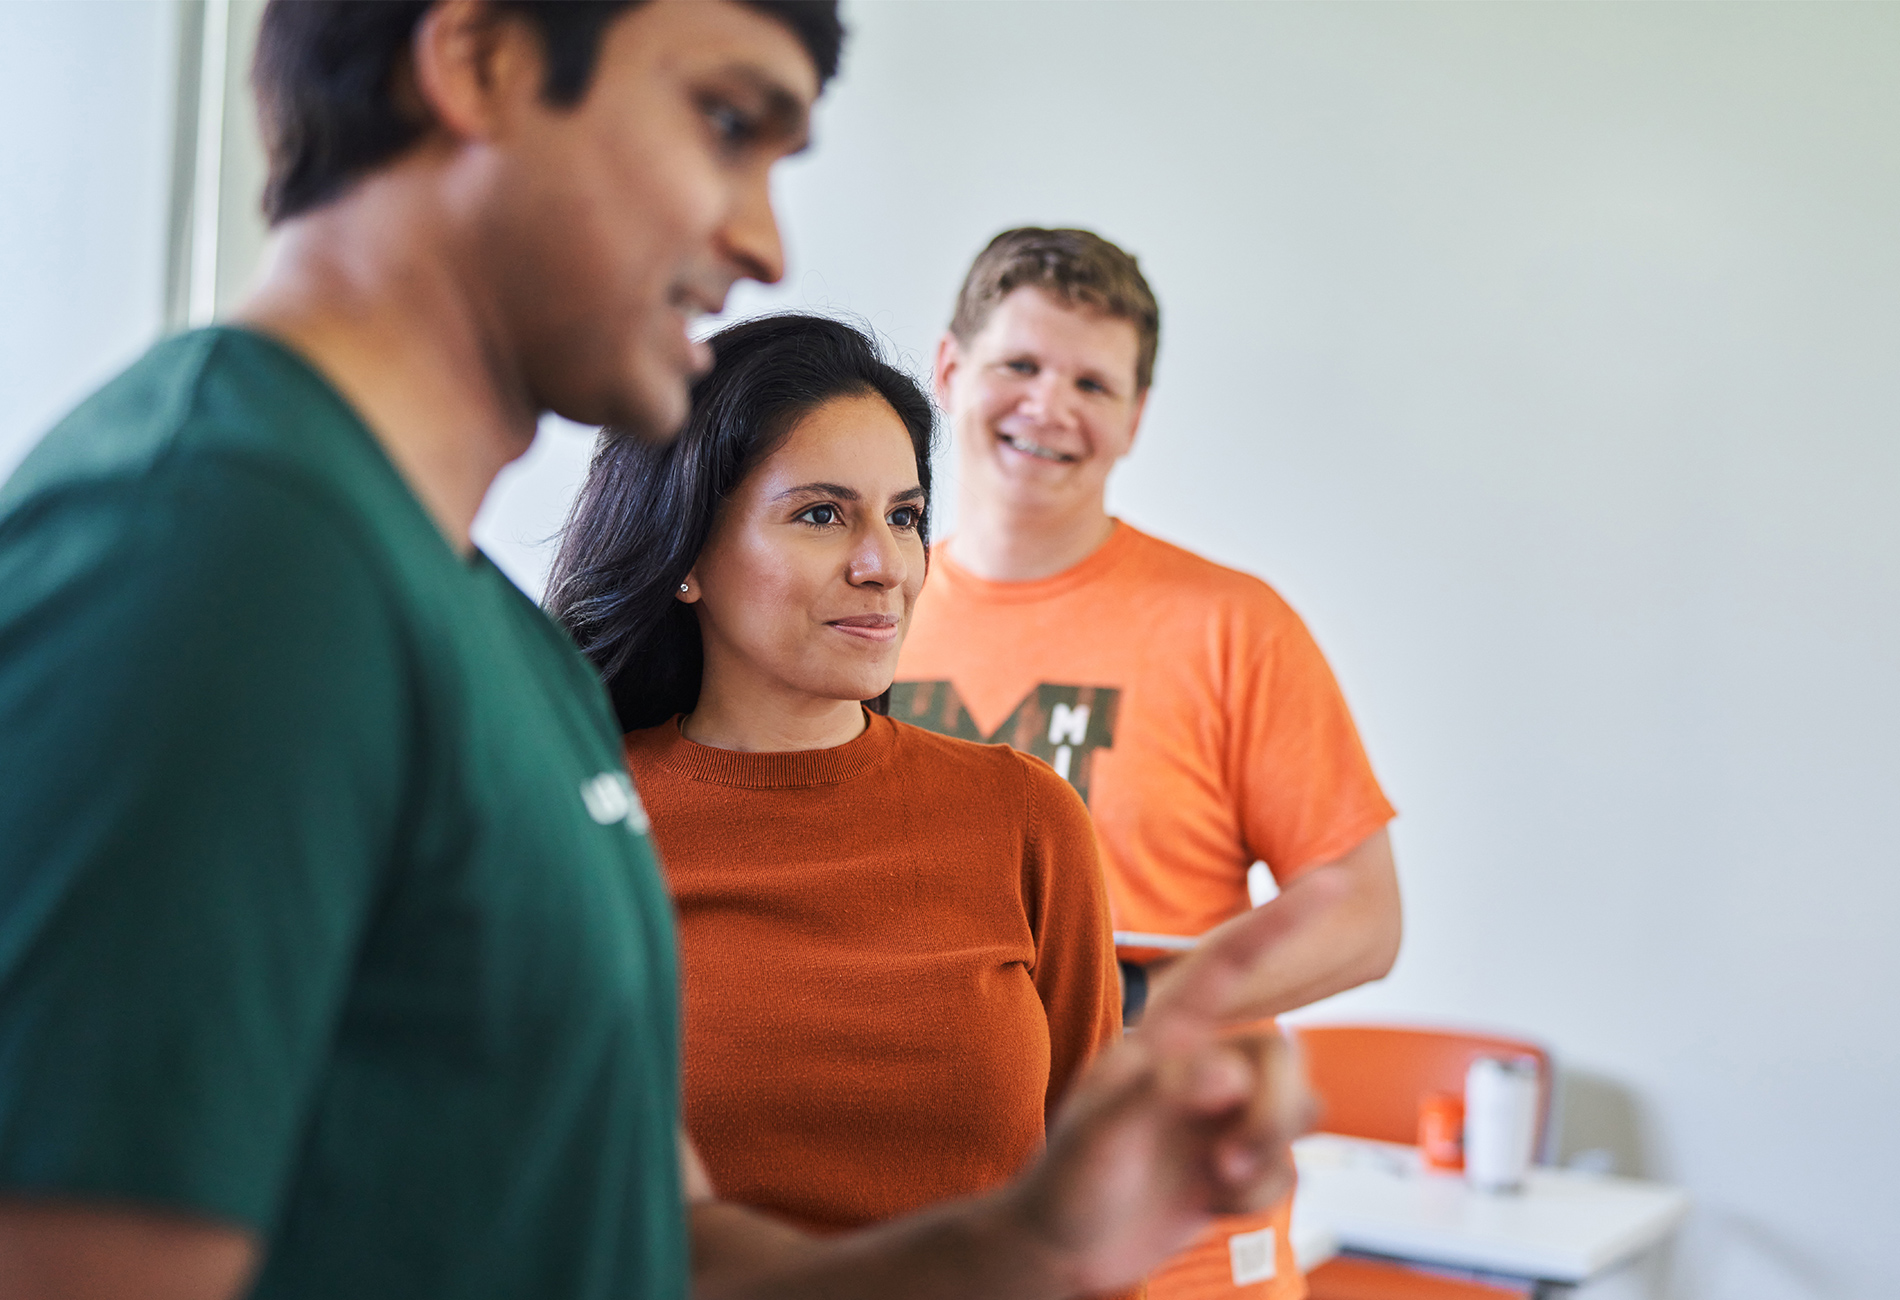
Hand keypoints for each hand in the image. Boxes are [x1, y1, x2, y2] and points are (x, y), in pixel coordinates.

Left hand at [999, 915, 1317, 1293]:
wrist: (1064, 1249)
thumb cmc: (1066, 1180)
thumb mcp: (1098, 1132)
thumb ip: (1158, 1094)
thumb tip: (1223, 1073)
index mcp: (1169, 1037)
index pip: (1230, 965)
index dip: (1280, 920)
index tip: (1332, 880)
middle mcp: (1205, 1066)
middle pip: (1286, 1058)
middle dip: (1273, 1114)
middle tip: (1229, 1160)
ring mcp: (1225, 1115)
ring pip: (1301, 1112)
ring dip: (1268, 1155)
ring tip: (1215, 1179)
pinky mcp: (1239, 1163)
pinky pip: (1290, 1169)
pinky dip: (1258, 1198)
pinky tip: (1209, 1202)